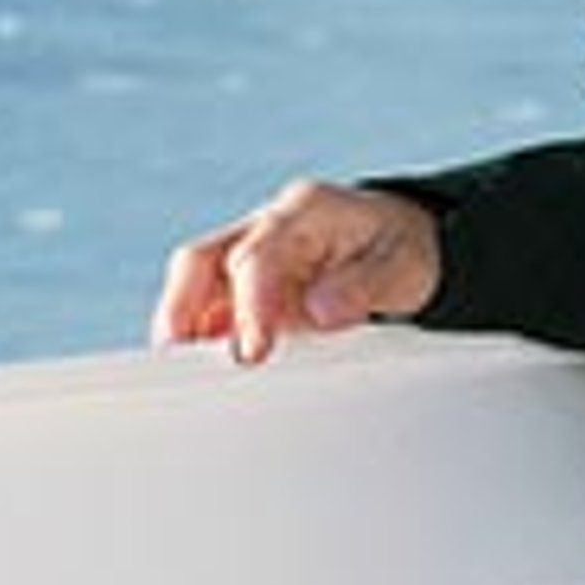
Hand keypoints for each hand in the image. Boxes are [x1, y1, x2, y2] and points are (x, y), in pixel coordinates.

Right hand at [149, 178, 441, 362]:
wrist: (399, 239)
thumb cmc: (398, 249)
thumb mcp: (402, 266)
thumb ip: (363, 286)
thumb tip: (319, 311)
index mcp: (306, 211)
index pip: (259, 255)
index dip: (249, 305)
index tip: (252, 350)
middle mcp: (266, 227)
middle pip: (202, 260)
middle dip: (185, 309)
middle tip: (185, 361)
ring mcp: (249, 254)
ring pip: (193, 282)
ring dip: (182, 326)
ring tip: (182, 373)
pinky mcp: (243, 285)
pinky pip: (206, 305)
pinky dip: (197, 335)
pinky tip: (198, 368)